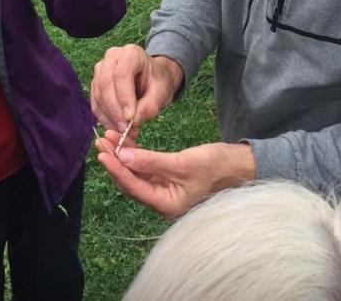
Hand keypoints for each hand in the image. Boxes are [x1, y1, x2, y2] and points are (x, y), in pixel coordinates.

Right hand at [90, 45, 181, 133]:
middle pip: (105, 83)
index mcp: (131, 54)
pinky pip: (95, 103)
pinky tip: (115, 127)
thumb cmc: (158, 82)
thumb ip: (150, 106)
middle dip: (114, 110)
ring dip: (109, 116)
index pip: (122, 74)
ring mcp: (101, 70)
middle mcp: (112, 58)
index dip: (124, 97)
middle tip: (125, 129)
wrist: (153, 79)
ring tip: (124, 131)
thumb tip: (133, 121)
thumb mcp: (162, 93)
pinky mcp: (95, 84)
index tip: (130, 118)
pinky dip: (104, 118)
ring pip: (98, 95)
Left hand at [94, 135, 254, 219]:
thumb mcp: (183, 163)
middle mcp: (162, 201)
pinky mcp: (166, 180)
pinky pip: (144, 169)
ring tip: (108, 137)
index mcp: (167, 205)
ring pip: (135, 175)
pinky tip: (125, 142)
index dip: (116, 170)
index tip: (102, 154)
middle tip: (101, 140)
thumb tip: (123, 156)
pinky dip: (133, 155)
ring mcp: (164, 191)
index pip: (134, 188)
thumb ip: (151, 161)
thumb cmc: (217, 166)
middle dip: (114, 161)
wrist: (239, 166)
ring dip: (121, 156)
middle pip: (130, 183)